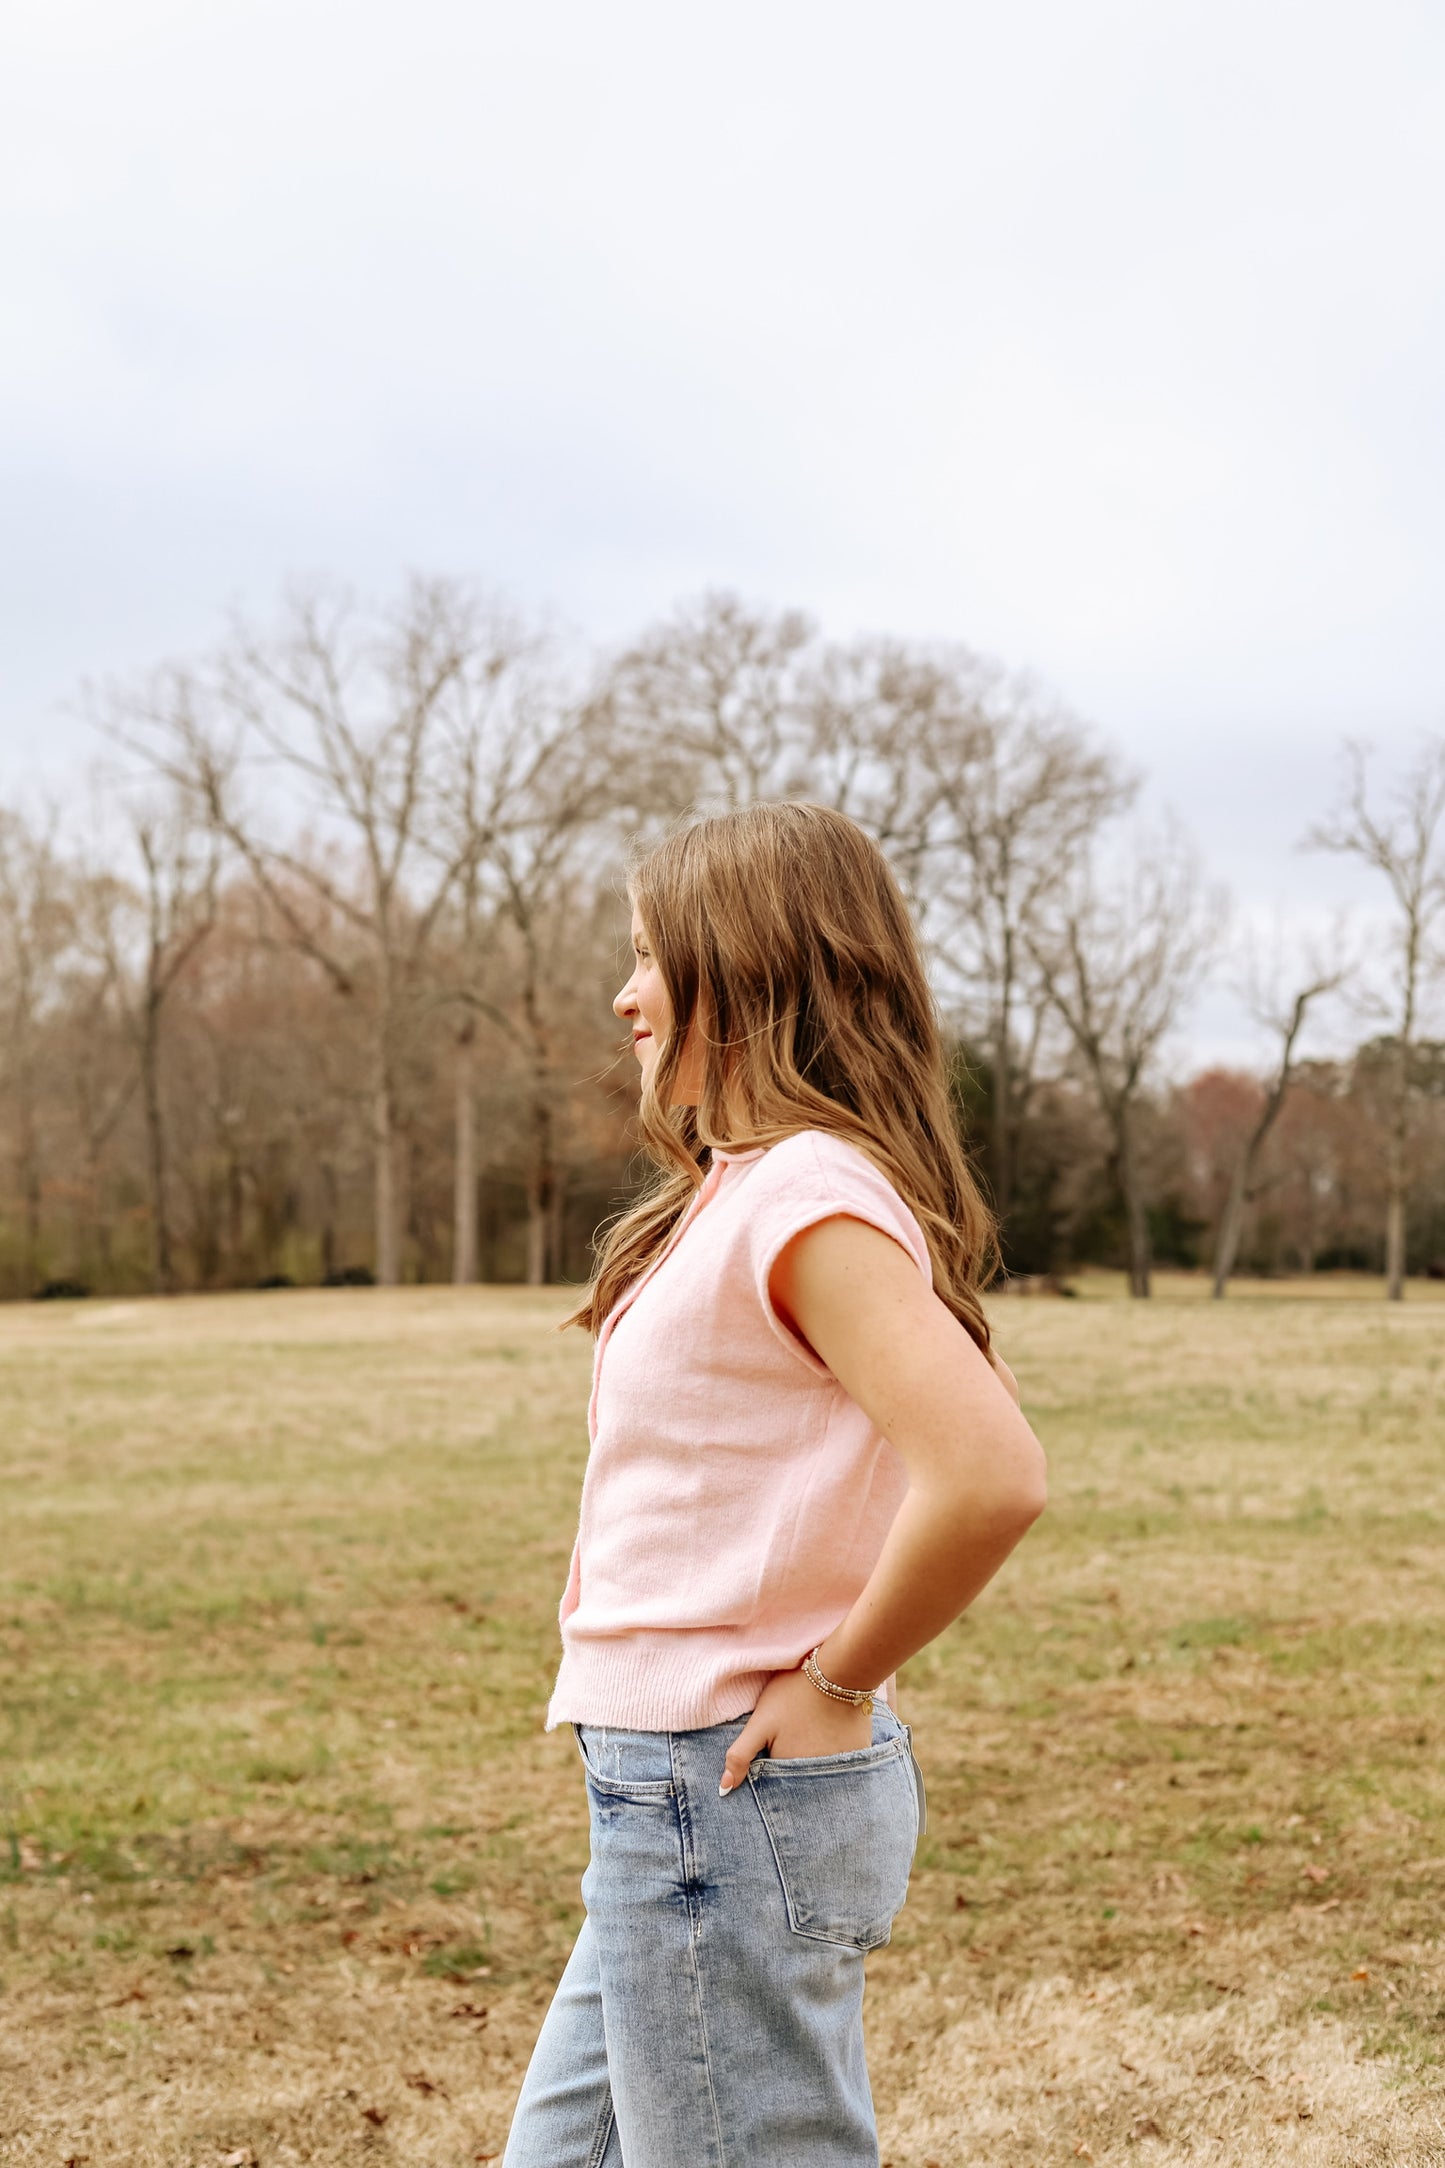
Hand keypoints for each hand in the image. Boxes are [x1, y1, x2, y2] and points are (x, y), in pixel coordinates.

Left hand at [719, 1666, 872, 1794]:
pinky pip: (846, 1763)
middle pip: (801, 1780)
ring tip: (814, 1731)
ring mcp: (842, 1767)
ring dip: (817, 1761)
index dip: (772, 1766)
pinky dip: (837, 1752)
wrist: (839, 1671)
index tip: (776, 1746)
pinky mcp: (860, 1754)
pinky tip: (833, 1731)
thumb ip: (740, 1756)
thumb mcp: (760, 1722)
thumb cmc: (793, 1694)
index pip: (777, 1785)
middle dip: (794, 1764)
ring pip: (823, 1773)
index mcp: (791, 1771)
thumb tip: (724, 1789)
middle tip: (797, 1733)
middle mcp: (819, 1777)